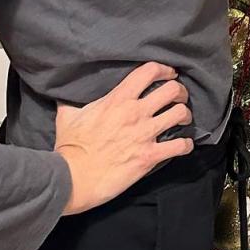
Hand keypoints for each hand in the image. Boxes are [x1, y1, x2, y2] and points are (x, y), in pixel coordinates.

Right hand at [55, 62, 193, 214]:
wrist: (71, 180)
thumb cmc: (69, 148)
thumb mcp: (68, 116)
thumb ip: (71, 101)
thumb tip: (64, 93)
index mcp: (118, 99)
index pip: (149, 71)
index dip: (164, 69)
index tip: (169, 74)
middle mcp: (136, 113)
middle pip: (172, 90)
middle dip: (180, 92)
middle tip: (179, 97)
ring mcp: (144, 134)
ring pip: (180, 114)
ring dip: (185, 115)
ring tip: (183, 119)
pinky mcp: (149, 157)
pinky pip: (179, 146)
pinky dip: (185, 145)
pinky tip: (183, 145)